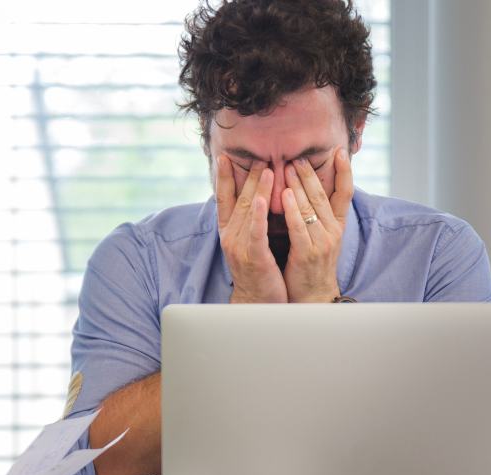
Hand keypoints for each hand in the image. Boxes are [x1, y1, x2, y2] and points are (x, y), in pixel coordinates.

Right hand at [216, 155, 287, 302]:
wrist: (257, 303)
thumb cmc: (257, 271)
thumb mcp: (248, 243)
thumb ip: (248, 222)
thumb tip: (252, 198)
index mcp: (228, 232)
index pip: (224, 199)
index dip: (223, 178)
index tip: (224, 157)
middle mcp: (230, 236)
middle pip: (239, 200)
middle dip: (249, 176)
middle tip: (260, 155)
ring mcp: (240, 247)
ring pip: (248, 212)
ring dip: (257, 189)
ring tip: (266, 168)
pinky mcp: (253, 257)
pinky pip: (255, 232)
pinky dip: (257, 215)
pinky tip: (260, 200)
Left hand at [281, 148, 352, 302]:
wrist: (312, 297)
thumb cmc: (311, 264)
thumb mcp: (320, 236)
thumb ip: (317, 214)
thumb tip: (309, 189)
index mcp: (337, 226)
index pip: (345, 193)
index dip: (345, 172)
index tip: (340, 151)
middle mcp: (333, 231)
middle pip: (324, 195)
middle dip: (311, 173)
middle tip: (298, 155)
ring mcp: (322, 242)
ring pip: (311, 207)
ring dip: (299, 185)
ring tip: (288, 167)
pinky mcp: (307, 253)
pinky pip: (299, 226)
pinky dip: (292, 209)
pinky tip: (284, 194)